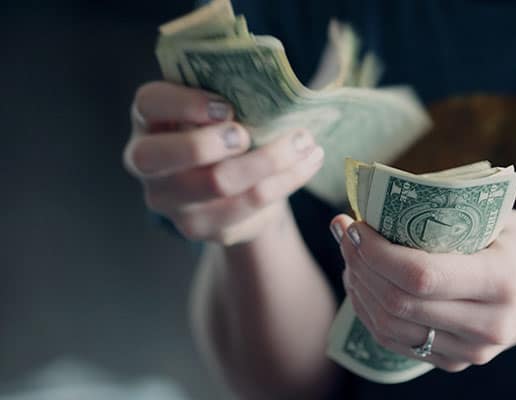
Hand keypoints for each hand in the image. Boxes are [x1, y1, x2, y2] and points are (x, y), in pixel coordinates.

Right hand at [124, 81, 323, 243]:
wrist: (233, 188)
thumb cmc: (225, 132)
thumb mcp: (218, 110)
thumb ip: (229, 96)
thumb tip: (274, 86)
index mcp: (149, 120)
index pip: (149, 103)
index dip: (184, 103)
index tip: (226, 106)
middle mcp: (147, 162)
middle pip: (162, 156)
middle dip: (209, 142)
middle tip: (247, 135)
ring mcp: (170, 200)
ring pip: (216, 183)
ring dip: (269, 160)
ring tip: (305, 142)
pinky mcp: (201, 227)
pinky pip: (248, 205)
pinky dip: (286, 180)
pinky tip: (308, 162)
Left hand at [330, 210, 515, 371]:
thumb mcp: (500, 219)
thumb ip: (447, 216)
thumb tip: (377, 201)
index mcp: (502, 280)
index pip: (420, 276)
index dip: (375, 252)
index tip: (354, 224)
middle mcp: (488, 325)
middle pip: (399, 303)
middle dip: (359, 264)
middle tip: (344, 231)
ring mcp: (472, 351)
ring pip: (390, 327)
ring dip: (359, 288)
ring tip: (350, 254)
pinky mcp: (457, 362)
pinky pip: (398, 342)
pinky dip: (371, 311)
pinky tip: (363, 282)